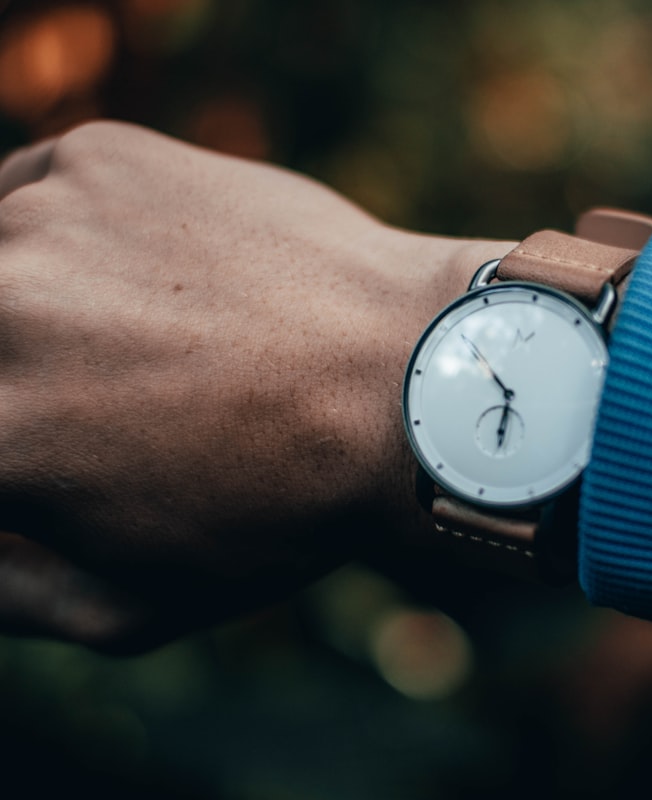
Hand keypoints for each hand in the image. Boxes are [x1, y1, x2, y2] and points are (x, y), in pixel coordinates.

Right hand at [0, 121, 513, 650]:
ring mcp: (44, 220)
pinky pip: (33, 190)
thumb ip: (5, 592)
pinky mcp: (101, 158)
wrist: (404, 384)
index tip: (43, 443)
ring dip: (22, 301)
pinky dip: (56, 236)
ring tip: (116, 341)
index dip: (16, 450)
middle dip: (17, 381)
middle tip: (88, 394)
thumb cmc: (284, 513)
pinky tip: (132, 274)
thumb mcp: (134, 609)